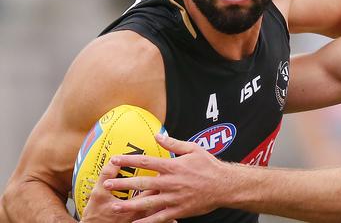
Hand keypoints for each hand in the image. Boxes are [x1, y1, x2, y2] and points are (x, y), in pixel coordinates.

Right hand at [80, 160, 172, 222]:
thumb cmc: (96, 214)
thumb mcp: (98, 193)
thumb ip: (106, 175)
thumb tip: (113, 160)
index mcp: (132, 200)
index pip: (149, 184)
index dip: (159, 174)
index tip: (167, 166)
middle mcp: (140, 210)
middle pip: (159, 196)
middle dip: (169, 187)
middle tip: (180, 179)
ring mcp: (142, 219)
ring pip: (161, 211)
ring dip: (172, 205)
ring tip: (184, 198)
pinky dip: (168, 221)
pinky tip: (176, 219)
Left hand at [104, 134, 229, 222]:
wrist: (225, 186)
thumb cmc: (209, 166)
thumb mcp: (193, 149)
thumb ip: (174, 143)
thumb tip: (158, 135)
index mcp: (173, 166)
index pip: (146, 162)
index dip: (129, 160)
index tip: (115, 160)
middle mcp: (171, 182)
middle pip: (142, 183)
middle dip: (123, 184)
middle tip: (106, 185)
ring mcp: (174, 197)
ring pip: (148, 203)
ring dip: (129, 205)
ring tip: (115, 206)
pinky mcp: (179, 210)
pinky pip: (160, 217)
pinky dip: (147, 221)